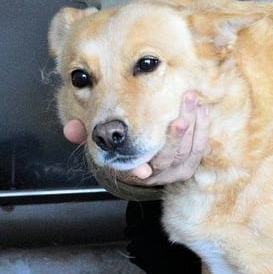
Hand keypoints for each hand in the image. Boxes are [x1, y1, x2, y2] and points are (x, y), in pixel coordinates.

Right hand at [62, 92, 208, 185]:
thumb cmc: (121, 145)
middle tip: (181, 110)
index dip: (137, 170)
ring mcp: (174, 171)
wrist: (144, 163)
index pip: (133, 172)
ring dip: (193, 124)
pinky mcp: (189, 166)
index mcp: (132, 171)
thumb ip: (87, 135)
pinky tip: (202, 109)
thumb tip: (70, 130)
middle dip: (176, 135)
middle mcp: (155, 174)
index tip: (143, 169)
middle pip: (168, 157)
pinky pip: (199, 149)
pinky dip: (202, 129)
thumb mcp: (102, 141)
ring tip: (192, 99)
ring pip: (187, 152)